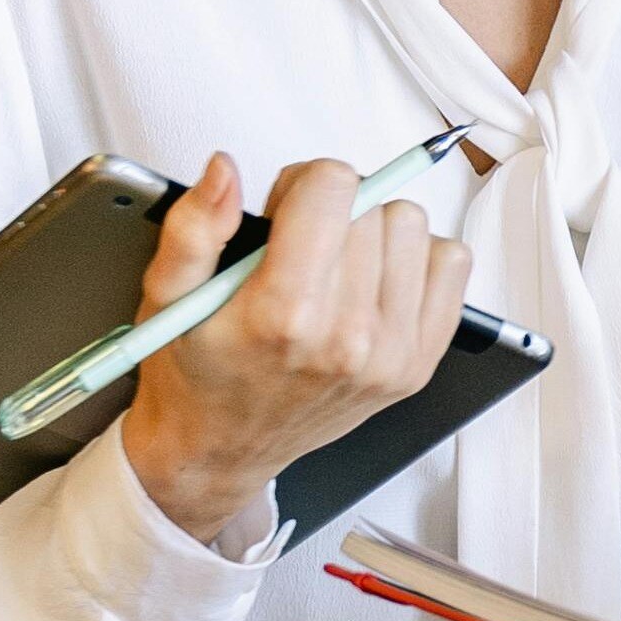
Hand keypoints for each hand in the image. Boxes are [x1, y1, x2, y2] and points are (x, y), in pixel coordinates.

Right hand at [119, 155, 471, 545]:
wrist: (221, 450)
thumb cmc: (197, 373)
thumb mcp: (168, 296)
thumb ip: (194, 227)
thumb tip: (225, 170)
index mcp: (284, 313)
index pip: (333, 185)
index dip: (300, 185)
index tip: (282, 214)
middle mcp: (348, 337)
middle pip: (372, 203)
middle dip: (334, 209)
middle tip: (300, 246)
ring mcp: (391, 354)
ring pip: (412, 226)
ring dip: (375, 232)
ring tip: (335, 266)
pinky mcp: (418, 364)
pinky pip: (452, 266)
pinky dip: (417, 260)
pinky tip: (374, 281)